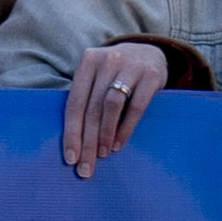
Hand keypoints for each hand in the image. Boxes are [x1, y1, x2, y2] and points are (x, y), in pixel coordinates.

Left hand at [63, 41, 168, 174]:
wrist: (150, 53)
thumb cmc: (116, 74)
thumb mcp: (98, 76)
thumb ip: (86, 98)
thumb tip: (73, 141)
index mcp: (88, 61)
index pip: (75, 103)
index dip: (71, 133)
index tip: (70, 158)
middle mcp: (107, 60)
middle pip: (92, 108)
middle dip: (88, 141)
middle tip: (86, 167)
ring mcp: (130, 66)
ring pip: (111, 106)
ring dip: (105, 134)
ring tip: (102, 154)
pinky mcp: (150, 76)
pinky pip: (135, 107)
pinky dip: (125, 129)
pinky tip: (118, 144)